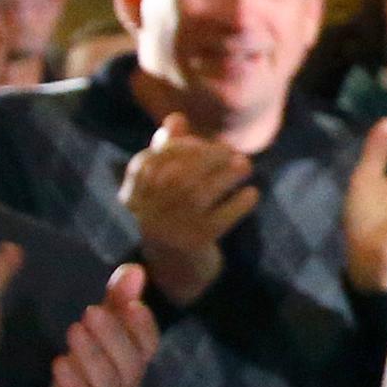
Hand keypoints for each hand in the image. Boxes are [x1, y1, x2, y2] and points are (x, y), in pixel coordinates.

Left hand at [36, 262, 158, 386]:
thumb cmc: (89, 376)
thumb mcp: (103, 339)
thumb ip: (117, 304)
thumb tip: (136, 269)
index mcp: (133, 363)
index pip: (149, 344)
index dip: (143, 326)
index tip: (131, 304)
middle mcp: (127, 385)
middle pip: (129, 362)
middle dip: (112, 335)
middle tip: (90, 311)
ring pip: (107, 383)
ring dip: (92, 356)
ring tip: (73, 331)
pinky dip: (73, 385)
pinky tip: (59, 363)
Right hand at [121, 115, 256, 304]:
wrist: (176, 269)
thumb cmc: (172, 215)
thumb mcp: (165, 185)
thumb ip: (168, 151)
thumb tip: (176, 117)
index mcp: (133, 195)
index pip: (151, 161)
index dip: (179, 147)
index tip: (205, 142)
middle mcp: (145, 213)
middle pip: (175, 175)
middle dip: (207, 158)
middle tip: (234, 152)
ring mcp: (167, 230)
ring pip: (197, 194)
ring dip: (225, 176)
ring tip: (247, 166)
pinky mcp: (192, 245)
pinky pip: (218, 220)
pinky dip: (238, 204)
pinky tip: (253, 194)